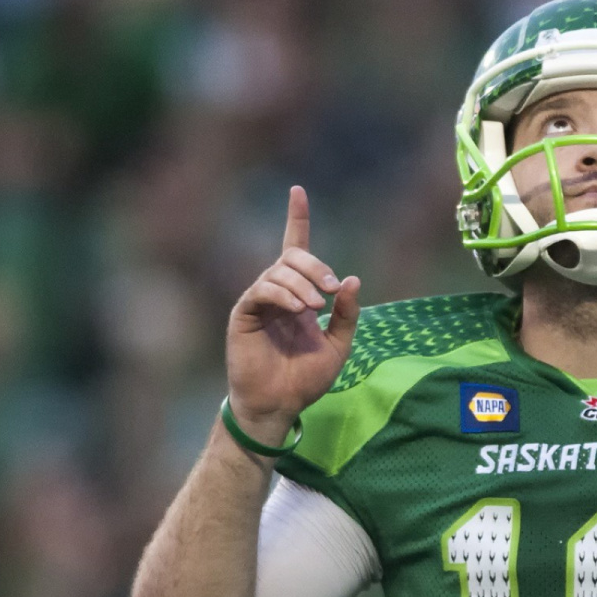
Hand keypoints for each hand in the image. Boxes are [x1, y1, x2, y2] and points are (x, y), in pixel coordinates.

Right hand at [225, 186, 360, 446]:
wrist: (280, 404)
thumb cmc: (305, 378)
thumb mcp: (338, 346)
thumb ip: (346, 315)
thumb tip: (352, 280)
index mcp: (299, 294)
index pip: (296, 248)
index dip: (297, 218)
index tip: (298, 191)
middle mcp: (277, 293)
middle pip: (292, 257)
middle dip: (315, 266)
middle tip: (332, 291)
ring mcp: (259, 301)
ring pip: (278, 271)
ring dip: (302, 283)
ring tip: (315, 307)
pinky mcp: (244, 314)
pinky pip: (262, 290)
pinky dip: (283, 294)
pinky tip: (299, 309)